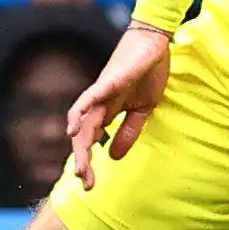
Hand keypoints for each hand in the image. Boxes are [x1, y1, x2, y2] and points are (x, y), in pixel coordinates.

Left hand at [66, 24, 173, 187]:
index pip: (92, 142)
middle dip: (83, 161)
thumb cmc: (147, 73)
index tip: (91, 186)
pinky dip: (81, 111)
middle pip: (84, 136)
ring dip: (79, 143)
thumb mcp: (143, 110)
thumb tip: (114, 157)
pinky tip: (74, 127)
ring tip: (80, 165)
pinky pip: (90, 97)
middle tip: (85, 183)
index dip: (90, 163)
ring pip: (83, 121)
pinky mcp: (109, 80)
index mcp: (107, 112)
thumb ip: (128, 132)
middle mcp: (98, 105)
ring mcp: (101, 93)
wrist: (154, 43)